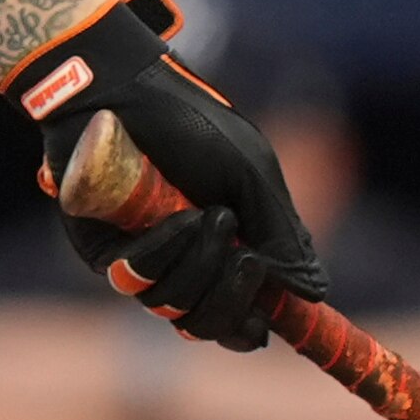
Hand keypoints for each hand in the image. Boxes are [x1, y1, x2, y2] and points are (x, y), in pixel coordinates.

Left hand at [4, 0, 321, 350]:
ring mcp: (144, 261)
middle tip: (249, 260)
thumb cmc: (192, 125)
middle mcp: (185, 264)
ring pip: (175, 306)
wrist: (123, 92)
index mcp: (228, 250)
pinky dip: (164, 251)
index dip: (252, 327)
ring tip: (210, 214)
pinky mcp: (105, 252)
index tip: (267, 321)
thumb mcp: (252, 175)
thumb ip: (282, 235)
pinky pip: (136, 279)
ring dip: (201, 265)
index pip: (241, 318)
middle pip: (210, 326)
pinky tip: (177, 215)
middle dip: (233, 299)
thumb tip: (315, 292)